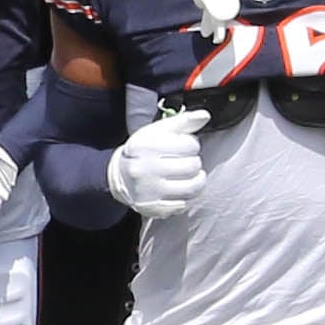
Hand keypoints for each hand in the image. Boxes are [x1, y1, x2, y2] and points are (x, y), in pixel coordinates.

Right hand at [105, 106, 208, 221]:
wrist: (120, 176)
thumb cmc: (144, 150)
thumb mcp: (158, 131)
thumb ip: (182, 121)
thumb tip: (205, 116)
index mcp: (146, 146)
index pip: (189, 145)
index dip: (192, 144)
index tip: (185, 146)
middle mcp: (145, 169)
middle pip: (192, 166)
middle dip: (194, 162)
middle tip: (187, 161)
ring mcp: (149, 191)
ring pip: (191, 187)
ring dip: (197, 180)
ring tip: (193, 175)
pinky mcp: (153, 208)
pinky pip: (183, 204)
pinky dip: (186, 196)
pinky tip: (182, 188)